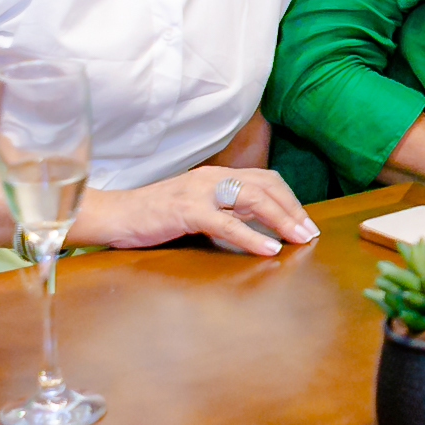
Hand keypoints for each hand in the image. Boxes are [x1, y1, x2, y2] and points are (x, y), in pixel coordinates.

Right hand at [76, 166, 316, 257]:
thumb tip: (257, 225)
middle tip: (309, 233)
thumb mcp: (196, 208)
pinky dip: (252, 236)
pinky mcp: (187, 211)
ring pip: (254, 199)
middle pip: (267, 186)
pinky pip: (228, 222)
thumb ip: (224, 210)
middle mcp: (213, 177)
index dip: (289, 199)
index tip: (305, 221)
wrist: (115, 215)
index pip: (266, 179)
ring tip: (298, 239)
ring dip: (282, 220)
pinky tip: (269, 249)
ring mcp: (200, 192)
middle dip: (293, 209)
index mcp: (217, 175)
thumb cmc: (155, 216)